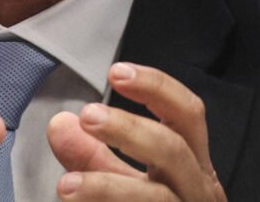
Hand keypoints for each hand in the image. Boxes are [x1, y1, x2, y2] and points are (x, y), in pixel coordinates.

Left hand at [47, 62, 225, 200]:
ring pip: (158, 198)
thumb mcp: (127, 187)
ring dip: (108, 188)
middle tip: (88, 116)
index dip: (156, 87)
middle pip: (173, 148)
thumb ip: (94, 157)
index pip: (187, 114)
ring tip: (66, 187)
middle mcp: (198, 192)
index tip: (117, 71)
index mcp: (192, 166)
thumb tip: (60, 123)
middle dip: (129, 129)